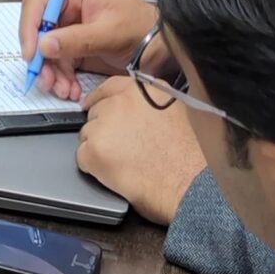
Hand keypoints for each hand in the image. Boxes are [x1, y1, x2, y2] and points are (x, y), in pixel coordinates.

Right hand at [18, 0, 159, 100]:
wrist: (163, 48)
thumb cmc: (142, 29)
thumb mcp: (109, 34)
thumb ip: (76, 40)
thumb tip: (43, 46)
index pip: (39, 4)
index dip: (30, 28)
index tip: (32, 54)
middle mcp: (69, 6)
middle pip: (39, 30)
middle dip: (42, 58)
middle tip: (45, 80)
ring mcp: (72, 27)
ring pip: (47, 50)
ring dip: (52, 72)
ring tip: (63, 90)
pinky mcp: (76, 45)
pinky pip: (60, 61)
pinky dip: (62, 77)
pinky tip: (70, 88)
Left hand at [76, 79, 207, 224]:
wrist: (189, 186)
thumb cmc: (191, 157)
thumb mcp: (178, 112)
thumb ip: (152, 102)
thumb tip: (138, 107)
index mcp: (141, 91)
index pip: (108, 87)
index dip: (101, 100)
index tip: (93, 105)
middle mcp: (119, 102)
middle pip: (96, 112)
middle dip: (104, 128)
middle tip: (122, 146)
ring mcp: (103, 126)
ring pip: (88, 135)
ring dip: (100, 147)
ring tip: (125, 162)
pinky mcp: (93, 151)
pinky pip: (83, 157)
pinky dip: (94, 167)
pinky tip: (116, 173)